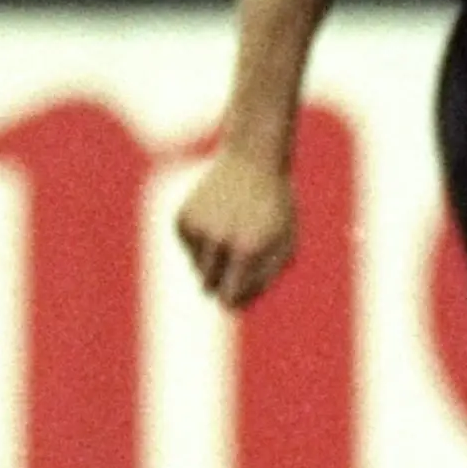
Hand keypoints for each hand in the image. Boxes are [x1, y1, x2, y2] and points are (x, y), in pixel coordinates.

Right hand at [175, 148, 297, 308]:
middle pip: (207, 286)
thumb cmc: (275, 207)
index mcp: (247, 250)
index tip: (240, 295)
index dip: (234, 301)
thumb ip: (264, 279)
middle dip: (221, 282)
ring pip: (197, 267)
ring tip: (233, 232)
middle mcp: (218, 241)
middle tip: (238, 259)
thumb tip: (234, 307)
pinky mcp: (181, 219)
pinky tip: (218, 218)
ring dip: (214, 260)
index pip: (229, 297)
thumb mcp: (284, 243)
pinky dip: (202, 241)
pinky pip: (188, 248)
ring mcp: (197, 229)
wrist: (253, 160)